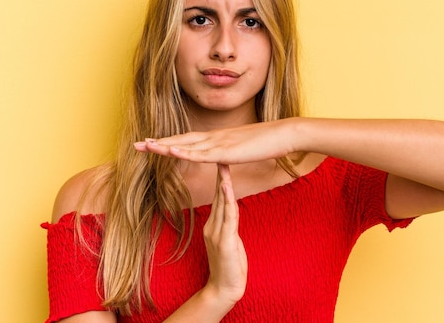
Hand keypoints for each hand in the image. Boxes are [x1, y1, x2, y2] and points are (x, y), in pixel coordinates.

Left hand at [133, 119, 296, 163]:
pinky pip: (201, 153)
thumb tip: (223, 157)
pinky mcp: (226, 151)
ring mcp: (219, 143)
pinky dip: (184, 152)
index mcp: (217, 138)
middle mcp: (214, 138)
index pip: (188, 140)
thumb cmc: (267, 142)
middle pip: (181, 140)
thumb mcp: (244, 149)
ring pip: (186, 145)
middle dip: (158, 143)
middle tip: (136, 145)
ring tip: (145, 147)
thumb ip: (231, 152)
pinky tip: (170, 152)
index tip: (151, 144)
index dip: (169, 142)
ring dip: (164, 146)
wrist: (284, 134)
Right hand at [202, 164, 247, 306]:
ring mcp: (217, 234)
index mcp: (213, 226)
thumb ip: (229, 225)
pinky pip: (227, 217)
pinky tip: (227, 189)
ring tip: (224, 167)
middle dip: (220, 176)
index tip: (222, 162)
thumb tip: (231, 210)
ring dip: (223, 184)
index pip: (218, 198)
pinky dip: (228, 201)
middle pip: (218, 197)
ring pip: (222, 204)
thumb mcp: (230, 241)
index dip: (221, 180)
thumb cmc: (229, 266)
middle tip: (221, 154)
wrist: (224, 288)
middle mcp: (212, 227)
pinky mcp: (224, 241)